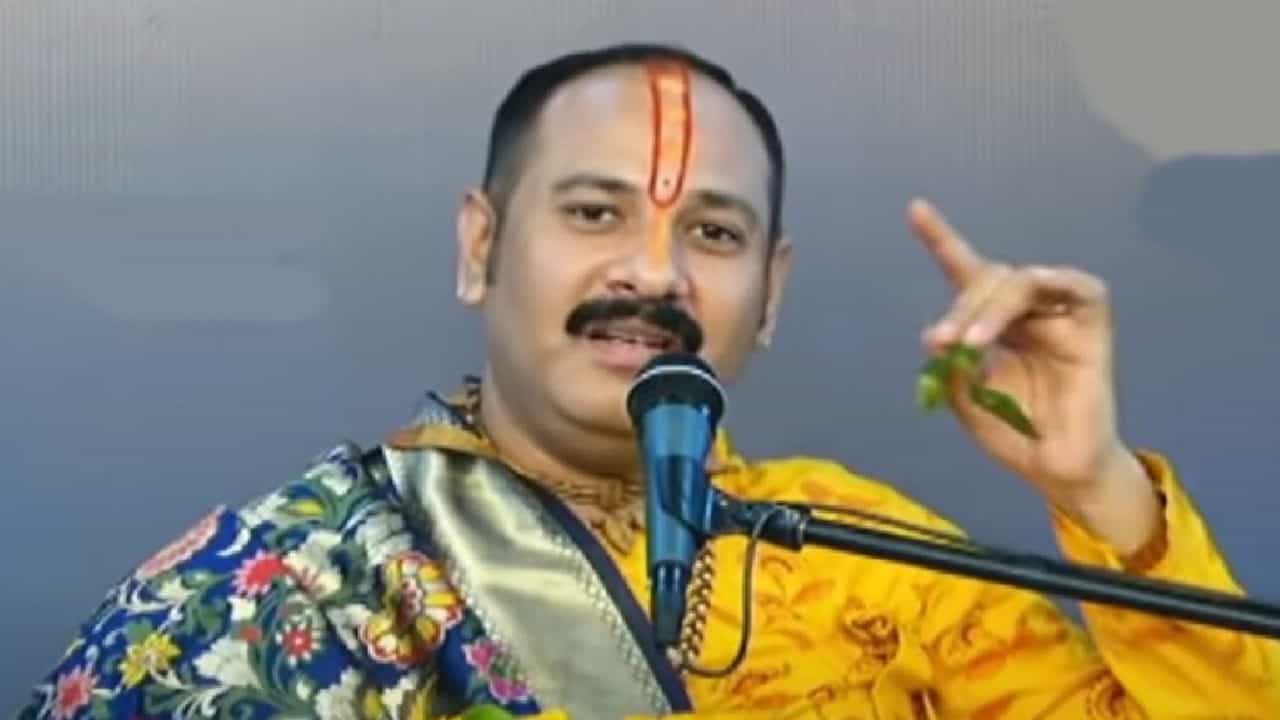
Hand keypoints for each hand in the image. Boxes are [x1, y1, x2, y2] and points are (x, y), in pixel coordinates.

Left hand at [907, 199, 1158, 552]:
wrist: (1056, 470)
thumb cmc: (1013, 434)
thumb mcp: (967, 401)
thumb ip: (951, 367)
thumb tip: (934, 335)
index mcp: (992, 323)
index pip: (965, 273)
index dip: (941, 240)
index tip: (915, 209)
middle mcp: (1025, 312)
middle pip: (987, 278)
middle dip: (959, 307)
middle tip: (943, 345)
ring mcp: (1059, 316)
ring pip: (1020, 280)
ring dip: (989, 307)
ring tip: (971, 343)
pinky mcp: (1093, 326)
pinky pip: (1079, 286)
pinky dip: (1048, 283)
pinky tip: (1024, 298)